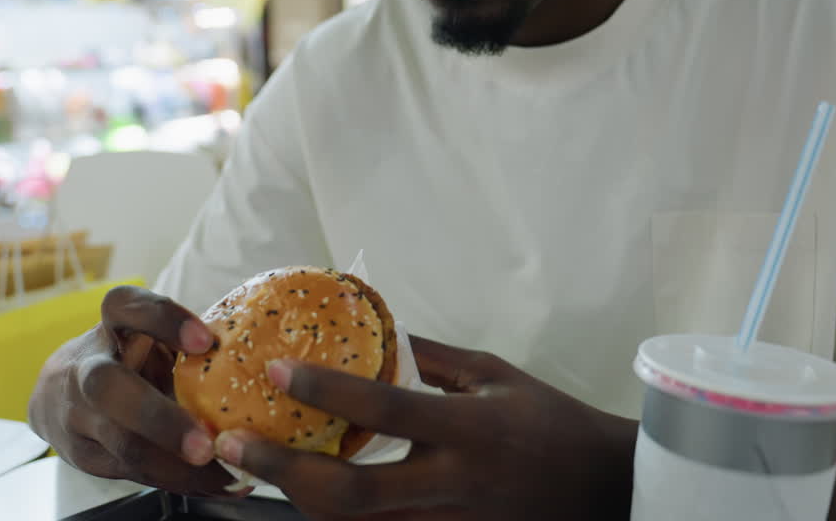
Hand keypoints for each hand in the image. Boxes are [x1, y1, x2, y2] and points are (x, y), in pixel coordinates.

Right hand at [27, 284, 242, 495]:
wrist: (60, 393)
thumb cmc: (132, 357)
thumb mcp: (154, 337)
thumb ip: (196, 347)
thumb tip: (274, 366)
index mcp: (113, 325)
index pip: (126, 306)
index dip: (164, 319)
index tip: (205, 340)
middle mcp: (88, 367)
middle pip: (109, 387)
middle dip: (159, 419)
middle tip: (206, 444)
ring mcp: (79, 413)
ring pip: (122, 443)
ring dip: (176, 467)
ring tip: (224, 475)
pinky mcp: (83, 454)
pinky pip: (132, 472)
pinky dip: (177, 482)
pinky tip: (213, 483)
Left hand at [213, 336, 636, 519]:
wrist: (604, 491)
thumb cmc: (551, 422)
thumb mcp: (495, 373)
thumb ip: (432, 359)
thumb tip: (375, 333)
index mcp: (467, 428)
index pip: (385, 408)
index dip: (326, 390)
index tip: (275, 370)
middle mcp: (451, 483)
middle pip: (351, 492)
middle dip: (282, 470)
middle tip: (232, 443)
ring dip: (296, 499)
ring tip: (251, 467)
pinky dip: (335, 518)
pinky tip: (303, 495)